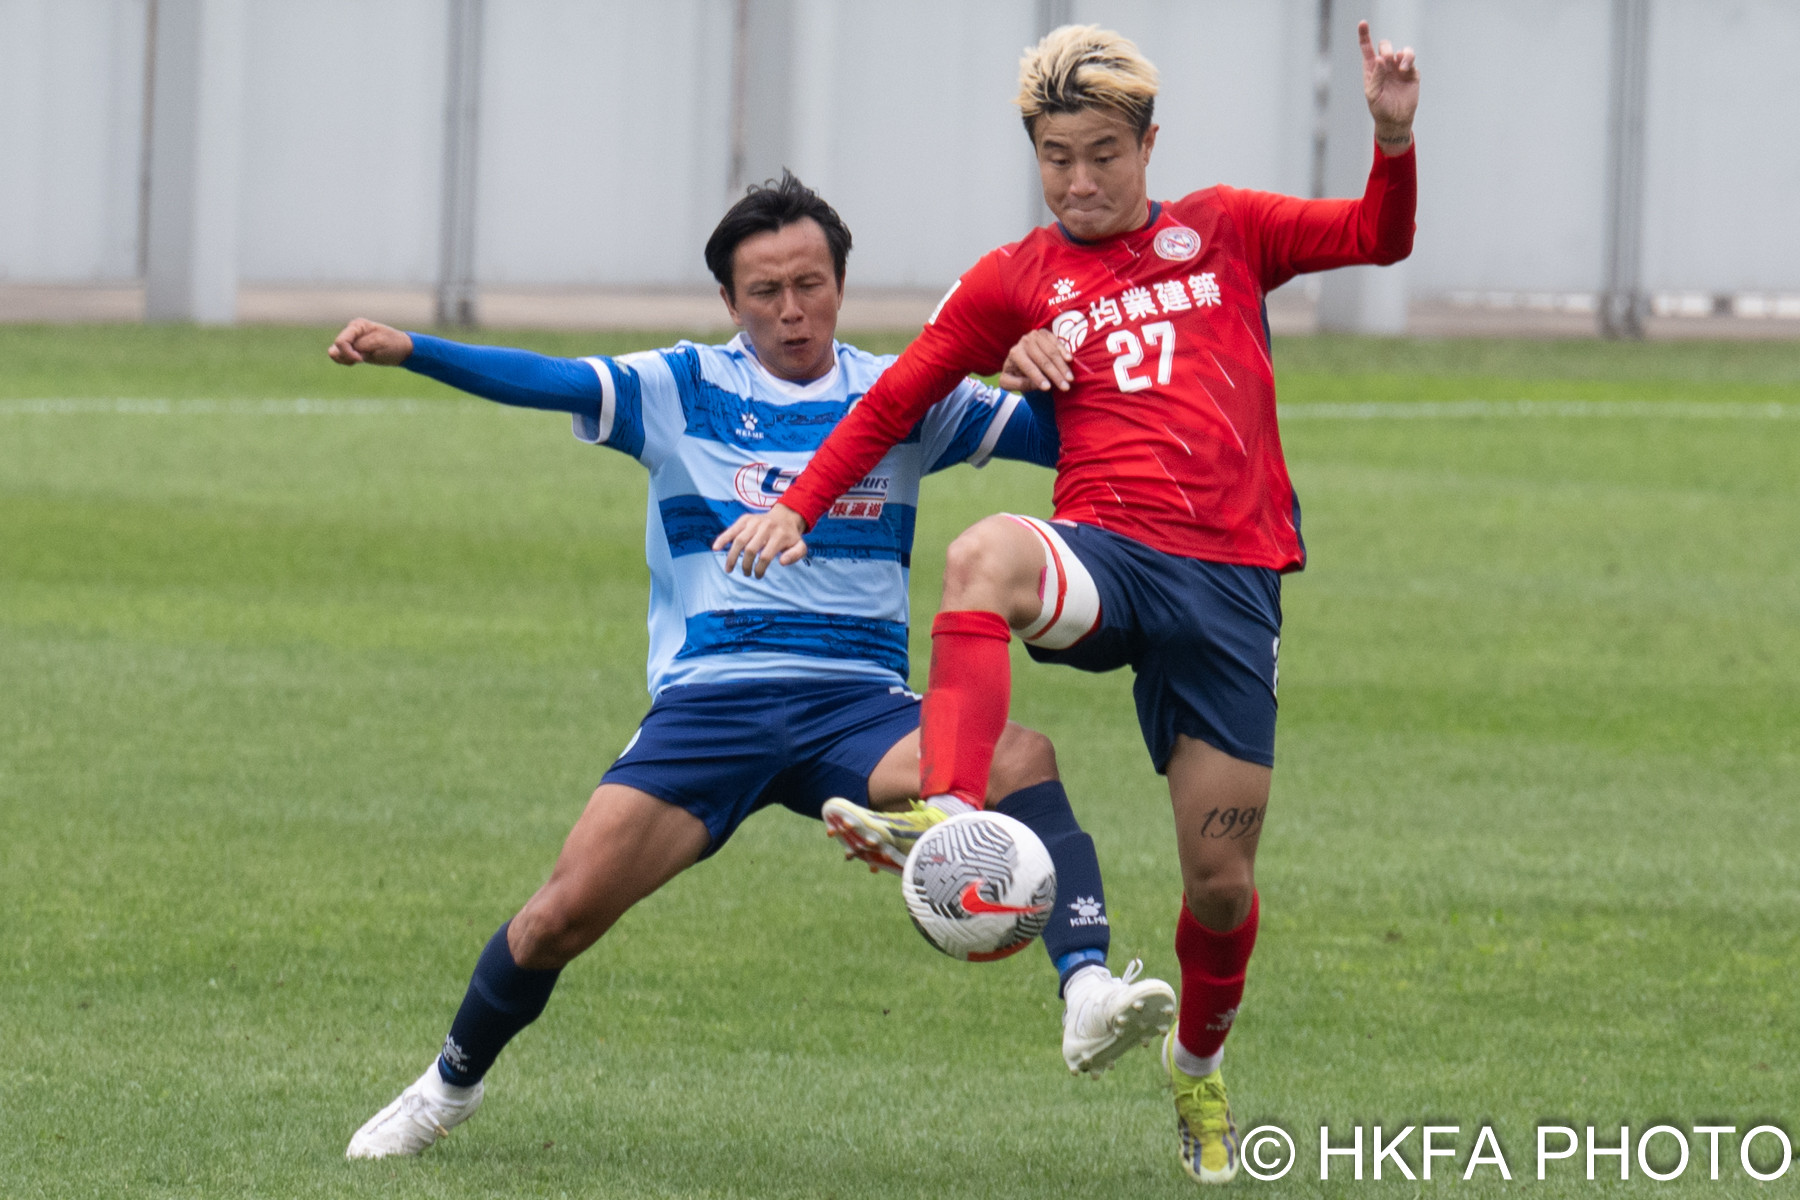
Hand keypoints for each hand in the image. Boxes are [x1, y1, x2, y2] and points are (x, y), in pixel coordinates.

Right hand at [328, 318, 412, 365]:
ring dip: (345, 359)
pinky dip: (346, 361)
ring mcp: (350, 340)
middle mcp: (351, 331)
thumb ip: (361, 345)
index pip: (341, 341)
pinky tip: (360, 360)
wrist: (402, 350)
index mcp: (357, 326)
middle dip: (347, 357)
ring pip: (335, 352)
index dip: (348, 353)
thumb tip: (341, 350)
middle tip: (363, 359)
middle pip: (336, 347)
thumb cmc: (393, 344)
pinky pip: (339, 357)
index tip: (361, 359)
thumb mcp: (379, 343)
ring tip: (362, 359)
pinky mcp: (351, 349)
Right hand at [712, 503, 808, 577]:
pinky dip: (723, 538)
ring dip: (732, 557)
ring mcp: (754, 522)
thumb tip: (781, 562)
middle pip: (750, 549)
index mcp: (779, 535)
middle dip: (746, 565)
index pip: (766, 556)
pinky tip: (715, 548)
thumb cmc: (790, 537)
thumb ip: (795, 555)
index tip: (758, 575)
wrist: (785, 516)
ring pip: (739, 540)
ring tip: (729, 569)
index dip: (760, 569)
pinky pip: (732, 529)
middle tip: (746, 573)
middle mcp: (766, 527)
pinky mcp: (745, 519)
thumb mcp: (800, 546)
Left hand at [998, 328, 1072, 391]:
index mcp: (1014, 353)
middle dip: (1055, 375)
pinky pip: (1057, 342)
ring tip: (1070, 379)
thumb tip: (1036, 385)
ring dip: (1062, 366)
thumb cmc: (1015, 372)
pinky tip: (1070, 360)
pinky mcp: (1045, 333)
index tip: (1048, 388)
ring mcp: (1035, 336)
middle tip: (1065, 387)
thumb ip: (1019, 384)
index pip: (1028, 367)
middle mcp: (1024, 342)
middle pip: (1043, 360)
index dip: (1038, 378)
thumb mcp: (1009, 382)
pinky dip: (1064, 351)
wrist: (1018, 358)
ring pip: (1052, 352)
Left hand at [1359, 19, 1418, 151]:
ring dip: (1401, 54)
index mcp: (1372, 69)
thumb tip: (1380, 59)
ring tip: (1400, 66)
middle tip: (1387, 59)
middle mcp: (1385, 66)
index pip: (1367, 48)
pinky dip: (1408, 60)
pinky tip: (1404, 69)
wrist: (1396, 120)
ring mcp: (1398, 68)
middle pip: (1385, 46)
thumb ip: (1375, 76)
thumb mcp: (1373, 94)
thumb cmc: (1380, 108)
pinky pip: (1411, 59)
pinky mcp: (1411, 73)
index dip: (1365, 35)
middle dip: (1387, 48)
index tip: (1363, 23)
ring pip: (1402, 50)